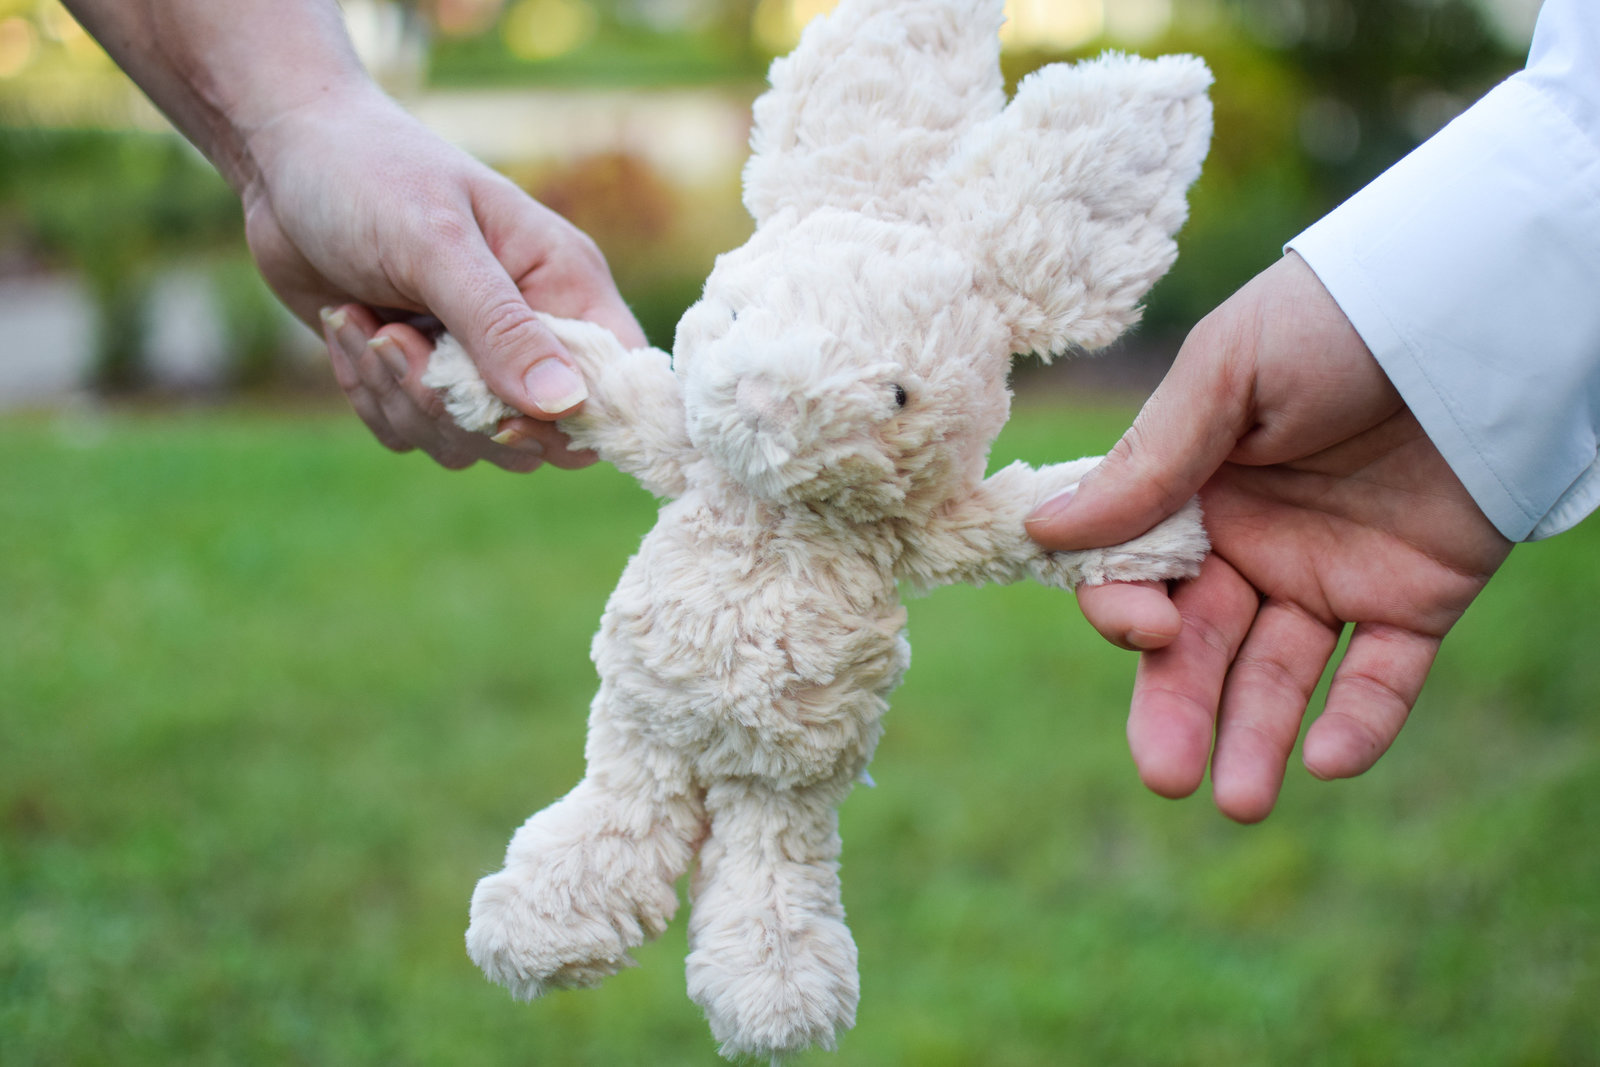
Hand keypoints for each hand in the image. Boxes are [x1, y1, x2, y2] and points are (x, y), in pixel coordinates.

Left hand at [241, 80, 645, 468]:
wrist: (281, 157)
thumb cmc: (370, 174)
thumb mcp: (437, 244)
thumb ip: (500, 327)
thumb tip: (566, 405)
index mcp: (565, 283)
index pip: (616, 380)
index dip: (578, 419)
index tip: (505, 417)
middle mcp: (531, 328)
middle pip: (537, 433)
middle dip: (456, 408)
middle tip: (398, 341)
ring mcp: (475, 358)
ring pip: (467, 441)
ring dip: (401, 397)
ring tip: (364, 324)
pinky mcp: (420, 374)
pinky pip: (412, 432)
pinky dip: (370, 395)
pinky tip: (348, 327)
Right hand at [1026, 253, 1511, 821]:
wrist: (1473, 301)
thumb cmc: (1331, 319)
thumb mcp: (1227, 374)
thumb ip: (1149, 462)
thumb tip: (1043, 530)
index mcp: (1193, 495)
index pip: (1136, 580)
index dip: (1129, 613)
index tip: (1147, 624)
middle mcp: (1252, 547)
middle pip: (1199, 647)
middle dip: (1178, 709)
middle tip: (1167, 775)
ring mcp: (1330, 577)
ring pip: (1281, 677)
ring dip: (1256, 737)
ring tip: (1242, 800)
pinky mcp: (1415, 597)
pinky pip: (1383, 676)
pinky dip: (1359, 721)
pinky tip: (1330, 760)